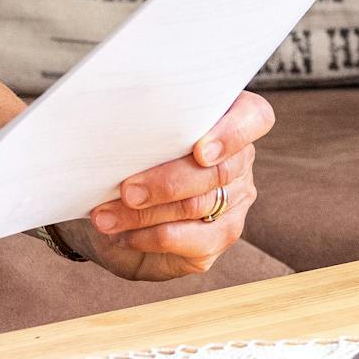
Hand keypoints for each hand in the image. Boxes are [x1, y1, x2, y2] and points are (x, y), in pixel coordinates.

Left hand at [63, 90, 276, 281]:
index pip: (254, 117)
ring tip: (104, 216)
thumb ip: (136, 123)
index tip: (199, 151)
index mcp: (224, 120)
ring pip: (199, 206)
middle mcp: (237, 162)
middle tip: (126, 191)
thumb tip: (112, 124)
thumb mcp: (124, 134)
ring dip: (146, 213)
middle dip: (166, 182)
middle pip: (217, 171)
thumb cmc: (118, 158)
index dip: (232, 133)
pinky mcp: (217, 238)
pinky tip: (123, 234)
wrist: (106, 206)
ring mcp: (233, 202)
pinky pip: (194, 240)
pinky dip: (153, 236)